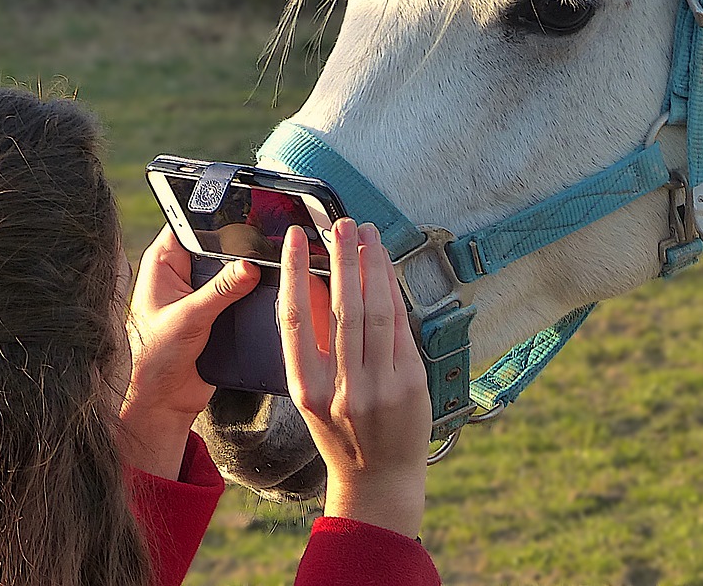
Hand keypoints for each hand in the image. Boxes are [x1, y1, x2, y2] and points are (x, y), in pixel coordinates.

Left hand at [120, 225, 259, 479]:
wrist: (164, 402)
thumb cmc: (155, 361)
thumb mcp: (187, 320)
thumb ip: (218, 292)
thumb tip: (250, 265)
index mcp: (164, 262)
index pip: (190, 222)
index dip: (215, 212)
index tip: (246, 205)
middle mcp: (184, 271)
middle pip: (219, 241)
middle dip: (243, 239)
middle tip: (272, 233)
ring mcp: (204, 289)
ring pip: (235, 264)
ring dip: (253, 264)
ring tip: (280, 255)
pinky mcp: (220, 308)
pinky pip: (244, 289)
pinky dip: (258, 287)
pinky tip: (278, 282)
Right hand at [278, 219, 432, 537]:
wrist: (378, 480)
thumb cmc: (340, 431)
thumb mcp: (310, 393)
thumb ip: (311, 342)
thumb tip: (309, 281)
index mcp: (305, 388)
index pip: (294, 319)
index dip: (292, 273)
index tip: (294, 239)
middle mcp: (341, 387)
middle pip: (342, 307)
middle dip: (342, 258)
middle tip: (341, 223)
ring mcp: (379, 386)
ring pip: (376, 312)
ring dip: (372, 267)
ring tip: (367, 234)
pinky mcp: (410, 383)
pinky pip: (401, 327)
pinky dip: (393, 292)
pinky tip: (387, 267)